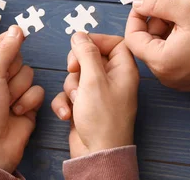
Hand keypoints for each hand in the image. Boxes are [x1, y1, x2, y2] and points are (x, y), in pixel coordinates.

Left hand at [0, 26, 44, 172]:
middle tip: (3, 85)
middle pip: (16, 58)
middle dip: (13, 72)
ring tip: (8, 103)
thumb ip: (5, 50)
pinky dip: (29, 101)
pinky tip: (17, 112)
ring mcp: (12, 91)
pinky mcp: (26, 103)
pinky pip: (37, 90)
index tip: (19, 35)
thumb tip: (16, 29)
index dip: (7, 41)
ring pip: (29, 74)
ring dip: (20, 89)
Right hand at [51, 33, 138, 157]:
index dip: (97, 40)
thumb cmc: (103, 120)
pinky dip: (65, 101)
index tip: (81, 45)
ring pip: (77, 75)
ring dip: (70, 86)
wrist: (97, 155)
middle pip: (91, 56)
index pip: (114, 42)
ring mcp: (99, 93)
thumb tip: (79, 34)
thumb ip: (86, 53)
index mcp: (124, 70)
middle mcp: (113, 80)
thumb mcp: (93, 80)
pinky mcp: (85, 105)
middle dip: (77, 64)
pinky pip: (70, 93)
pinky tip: (68, 114)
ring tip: (76, 100)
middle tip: (73, 70)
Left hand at [124, 0, 189, 90]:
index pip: (131, 38)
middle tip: (171, 9)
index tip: (146, 3)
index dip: (135, 17)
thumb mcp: (187, 9)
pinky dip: (172, 42)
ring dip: (163, 31)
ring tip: (183, 19)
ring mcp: (174, 81)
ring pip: (157, 50)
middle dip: (153, 22)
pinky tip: (189, 31)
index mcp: (160, 62)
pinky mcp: (185, 80)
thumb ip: (157, 3)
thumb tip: (137, 3)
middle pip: (144, 44)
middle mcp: (164, 76)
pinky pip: (169, 58)